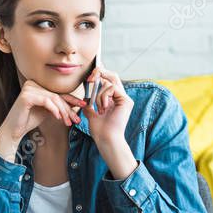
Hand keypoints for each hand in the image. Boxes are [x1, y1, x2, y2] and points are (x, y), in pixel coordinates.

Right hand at [0, 79, 81, 159]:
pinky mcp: (26, 96)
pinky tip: (58, 118)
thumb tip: (76, 103)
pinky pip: (46, 101)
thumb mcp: (47, 111)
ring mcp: (29, 88)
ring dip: (64, 111)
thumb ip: (58, 105)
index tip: (83, 105)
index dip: (72, 99)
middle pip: (57, 96)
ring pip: (54, 99)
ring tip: (68, 122)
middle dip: (69, 109)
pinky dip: (54, 110)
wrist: (14, 130)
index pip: (57, 93)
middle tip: (76, 119)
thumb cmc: (29, 120)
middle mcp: (32, 83)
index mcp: (37, 85)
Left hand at [61, 64, 136, 179]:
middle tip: (90, 78)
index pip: (109, 81)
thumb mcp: (91, 113)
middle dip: (100, 72)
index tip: (88, 78)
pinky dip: (104, 97)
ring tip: (99, 109)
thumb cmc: (100, 130)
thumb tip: (85, 95)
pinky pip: (112, 89)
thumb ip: (90, 103)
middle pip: (113, 76)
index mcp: (114, 100)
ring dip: (99, 95)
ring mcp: (125, 99)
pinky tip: (104, 108)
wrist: (106, 139)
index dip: (100, 75)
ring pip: (109, 84)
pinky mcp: (127, 101)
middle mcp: (121, 97)